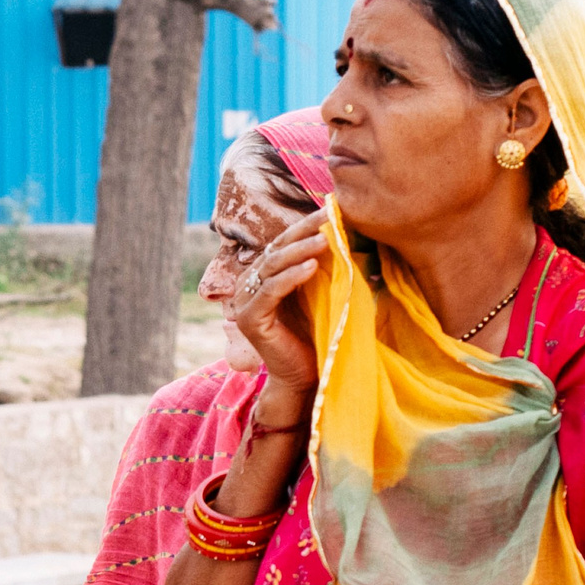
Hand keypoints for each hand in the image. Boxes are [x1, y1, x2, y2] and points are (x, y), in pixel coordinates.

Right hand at [227, 208, 327, 392]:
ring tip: (325, 239)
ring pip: (272, 266)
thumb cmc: (316, 335)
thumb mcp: (318, 293)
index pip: (283, 243)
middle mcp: (247, 287)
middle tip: (329, 216)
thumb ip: (319, 266)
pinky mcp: (249, 320)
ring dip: (300, 250)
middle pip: (276, 249)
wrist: (305, 376)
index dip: (305, 225)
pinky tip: (312, 266)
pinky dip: (291, 277)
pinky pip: (271, 291)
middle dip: (304, 231)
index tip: (331, 208)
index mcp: (262, 277)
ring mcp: (244, 303)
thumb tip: (340, 231)